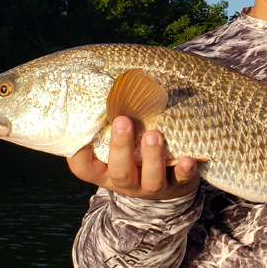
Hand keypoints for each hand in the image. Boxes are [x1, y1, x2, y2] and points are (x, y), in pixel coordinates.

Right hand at [67, 116, 198, 198]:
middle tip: (123, 121)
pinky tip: (188, 159)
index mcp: (106, 171)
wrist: (168, 184)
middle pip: (120, 172)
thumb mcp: (118, 142)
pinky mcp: (177, 184)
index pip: (83, 167)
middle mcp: (126, 182)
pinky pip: (181, 180)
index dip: (78, 153)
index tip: (80, 132)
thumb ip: (111, 122)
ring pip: (150, 179)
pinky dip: (184, 170)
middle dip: (121, 147)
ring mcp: (151, 186)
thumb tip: (106, 81)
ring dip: (152, 157)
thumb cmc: (135, 153)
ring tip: (154, 134)